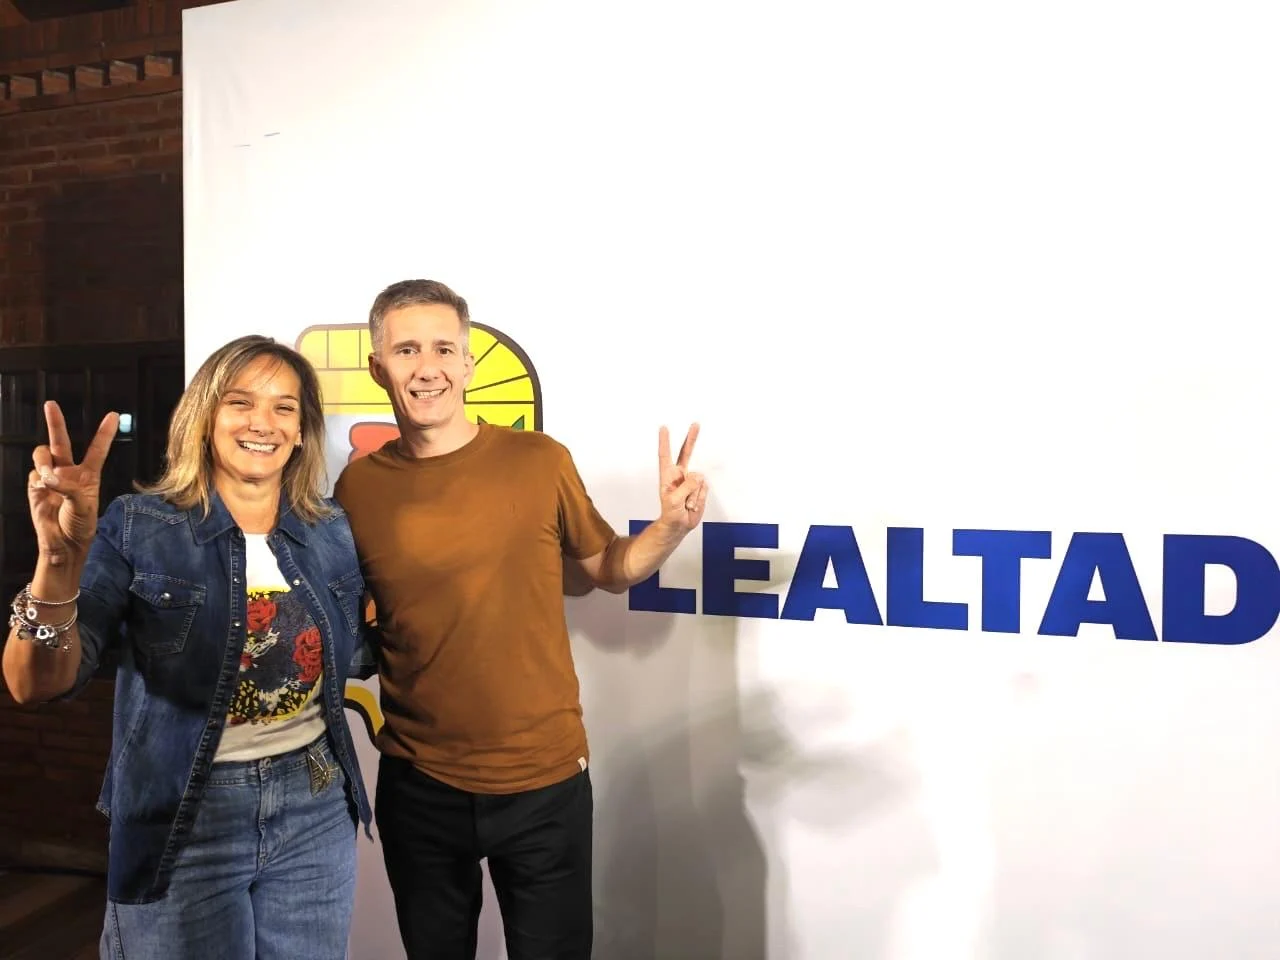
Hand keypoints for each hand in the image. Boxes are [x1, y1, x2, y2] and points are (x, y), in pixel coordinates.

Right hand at [28, 402, 118, 566]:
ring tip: (50, 477)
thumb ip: (69, 488)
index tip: (113, 414)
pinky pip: (33, 473)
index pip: (97, 449)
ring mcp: (49, 478)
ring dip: (44, 461)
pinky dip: (38, 478)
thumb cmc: (81, 526)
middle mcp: (68, 472)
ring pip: (42, 454)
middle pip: (61, 441)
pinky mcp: (35, 486)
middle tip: (50, 404)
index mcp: (88, 475)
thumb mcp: (84, 505)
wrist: (63, 545)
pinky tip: (44, 489)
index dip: (104, 433)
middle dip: (55, 422)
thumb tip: (49, 476)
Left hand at [657, 423, 707, 534]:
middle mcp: (679, 475)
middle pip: (686, 453)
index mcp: (668, 476)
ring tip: (686, 504)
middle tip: (695, 424)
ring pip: (699, 480)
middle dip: (691, 439)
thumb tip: (698, 475)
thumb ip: (686, 487)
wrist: (679, 525)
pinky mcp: (700, 488)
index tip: (663, 428)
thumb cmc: (670, 513)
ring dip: (694, 495)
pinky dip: (700, 499)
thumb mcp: (674, 501)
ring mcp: (691, 481)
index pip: (665, 456)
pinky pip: (705, 488)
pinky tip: (693, 504)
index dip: (664, 442)